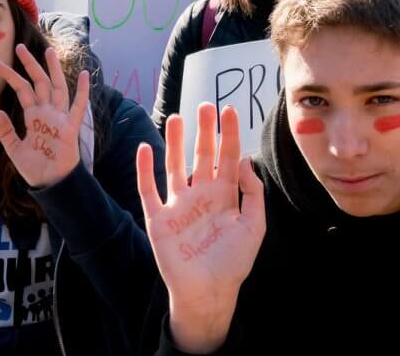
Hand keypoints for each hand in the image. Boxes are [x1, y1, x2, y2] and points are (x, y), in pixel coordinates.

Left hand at [0, 45, 88, 188]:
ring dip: (53, 71)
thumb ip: (5, 130)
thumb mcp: (13, 148)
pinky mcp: (70, 127)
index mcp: (33, 115)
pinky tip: (84, 75)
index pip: (22, 90)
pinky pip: (77, 106)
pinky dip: (82, 91)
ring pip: (57, 88)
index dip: (11, 76)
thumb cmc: (34, 166)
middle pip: (39, 83)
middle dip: (30, 65)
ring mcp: (59, 118)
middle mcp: (47, 112)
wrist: (49, 182)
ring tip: (48, 52)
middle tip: (20, 47)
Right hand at [137, 104, 265, 353]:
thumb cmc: (234, 262)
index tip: (229, 110)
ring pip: (175, 166)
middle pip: (202, 156)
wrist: (209, 292)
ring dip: (174, 143)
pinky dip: (145, 170)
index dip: (228, 135)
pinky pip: (149, 190)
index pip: (227, 158)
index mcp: (226, 196)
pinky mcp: (159, 219)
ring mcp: (178, 206)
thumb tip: (246, 160)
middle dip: (204, 132)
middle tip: (205, 106)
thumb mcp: (254, 225)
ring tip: (176, 117)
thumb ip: (253, 193)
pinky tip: (145, 149)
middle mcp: (201, 195)